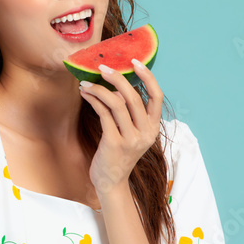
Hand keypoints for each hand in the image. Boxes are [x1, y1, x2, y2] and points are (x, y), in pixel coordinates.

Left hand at [78, 59, 162, 195]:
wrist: (111, 181)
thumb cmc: (118, 154)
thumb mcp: (130, 133)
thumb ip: (128, 112)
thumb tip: (116, 89)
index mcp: (153, 128)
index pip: (157, 96)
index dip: (148, 77)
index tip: (135, 62)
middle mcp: (146, 133)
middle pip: (134, 97)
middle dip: (117, 78)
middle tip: (102, 68)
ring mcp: (131, 139)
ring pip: (117, 104)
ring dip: (99, 89)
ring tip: (86, 83)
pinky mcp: (114, 143)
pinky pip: (104, 114)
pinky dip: (94, 101)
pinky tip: (86, 95)